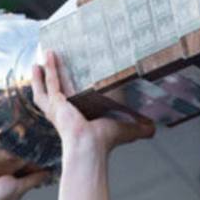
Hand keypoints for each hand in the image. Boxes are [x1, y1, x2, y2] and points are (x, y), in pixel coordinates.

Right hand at [31, 50, 154, 154]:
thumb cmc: (105, 141)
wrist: (90, 146)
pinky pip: (48, 84)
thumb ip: (140, 127)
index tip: (81, 74)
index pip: (80, 97)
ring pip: (50, 86)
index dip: (78, 87)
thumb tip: (154, 129)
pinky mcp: (55, 103)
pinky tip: (45, 58)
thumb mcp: (127, 129)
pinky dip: (46, 72)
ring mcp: (59, 108)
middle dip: (57, 75)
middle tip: (56, 59)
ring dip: (47, 71)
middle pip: (61, 89)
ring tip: (48, 53)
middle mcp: (69, 112)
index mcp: (83, 116)